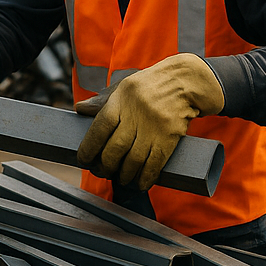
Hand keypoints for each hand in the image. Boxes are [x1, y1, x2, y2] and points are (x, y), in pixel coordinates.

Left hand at [76, 54, 224, 190]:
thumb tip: (80, 109)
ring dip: (125, 174)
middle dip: (105, 165)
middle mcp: (136, 114)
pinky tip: (140, 183)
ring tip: (120, 178)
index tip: (83, 159)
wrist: (185, 81)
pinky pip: (156, 162)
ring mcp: (154, 127)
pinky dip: (146, 176)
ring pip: (134, 159)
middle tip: (101, 172)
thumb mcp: (123, 87)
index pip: (100, 128)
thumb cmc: (149, 85)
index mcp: (120, 101)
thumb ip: (102, 100)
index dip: (89, 147)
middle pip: (116, 148)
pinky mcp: (170, 136)